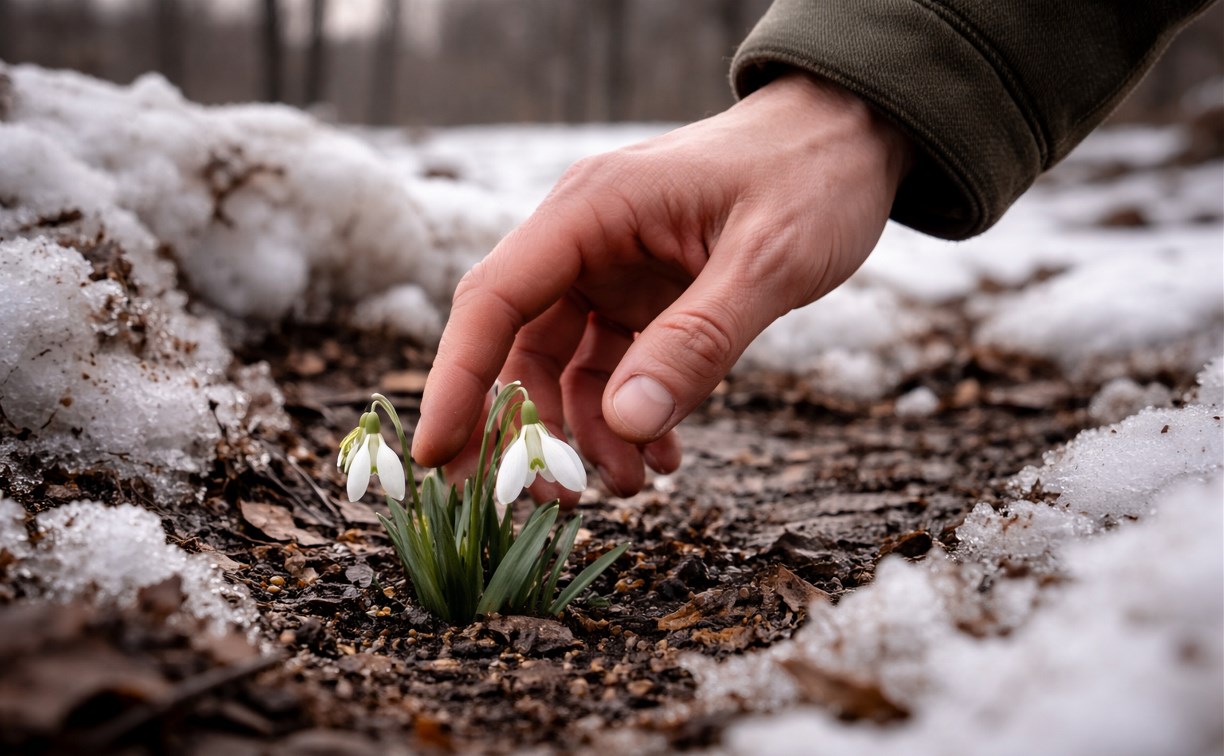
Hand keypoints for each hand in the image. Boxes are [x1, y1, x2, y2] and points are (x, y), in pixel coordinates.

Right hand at [412, 72, 912, 501]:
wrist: (851, 137)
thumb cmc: (813, 177)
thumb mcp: (769, 260)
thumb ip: (698, 342)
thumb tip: (622, 427)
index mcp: (593, 209)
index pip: (494, 300)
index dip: (455, 381)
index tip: (435, 457)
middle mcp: (586, 238)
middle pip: (517, 344)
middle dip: (524, 429)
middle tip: (543, 500)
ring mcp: (612, 269)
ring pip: (565, 367)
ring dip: (586, 433)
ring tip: (634, 485)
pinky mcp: (642, 295)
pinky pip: (614, 368)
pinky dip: (628, 417)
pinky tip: (664, 456)